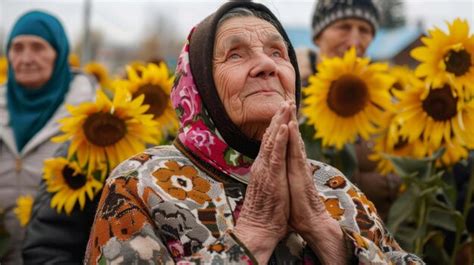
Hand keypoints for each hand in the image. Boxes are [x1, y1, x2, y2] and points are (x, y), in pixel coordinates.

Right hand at [234, 101, 291, 263]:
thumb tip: (271, 178)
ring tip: (285, 105)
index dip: (275, 127)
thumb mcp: (269, 193)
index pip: (269, 144)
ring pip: (272, 141)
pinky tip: (283, 127)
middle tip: (285, 100)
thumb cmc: (265, 216)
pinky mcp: (271, 176)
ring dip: (279, 122)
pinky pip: (276, 154)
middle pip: (269, 137)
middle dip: (278, 118)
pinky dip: (279, 139)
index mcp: (263, 169)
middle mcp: (262, 166)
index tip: (281, 113)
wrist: (257, 230)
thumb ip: (270, 182)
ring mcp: (266, 170)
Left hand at [286, 105, 346, 263]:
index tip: (280, 115)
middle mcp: (296, 164)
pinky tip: (290, 125)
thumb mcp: (288, 190)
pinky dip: (292, 138)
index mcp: (292, 167)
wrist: (311, 223)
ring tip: (288, 105)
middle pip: (292, 138)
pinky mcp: (300, 173)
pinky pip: (295, 152)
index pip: (288, 144)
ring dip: (291, 122)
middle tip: (285, 101)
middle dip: (288, 119)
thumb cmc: (298, 210)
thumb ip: (287, 179)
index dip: (284, 129)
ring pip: (294, 140)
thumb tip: (284, 174)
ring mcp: (299, 167)